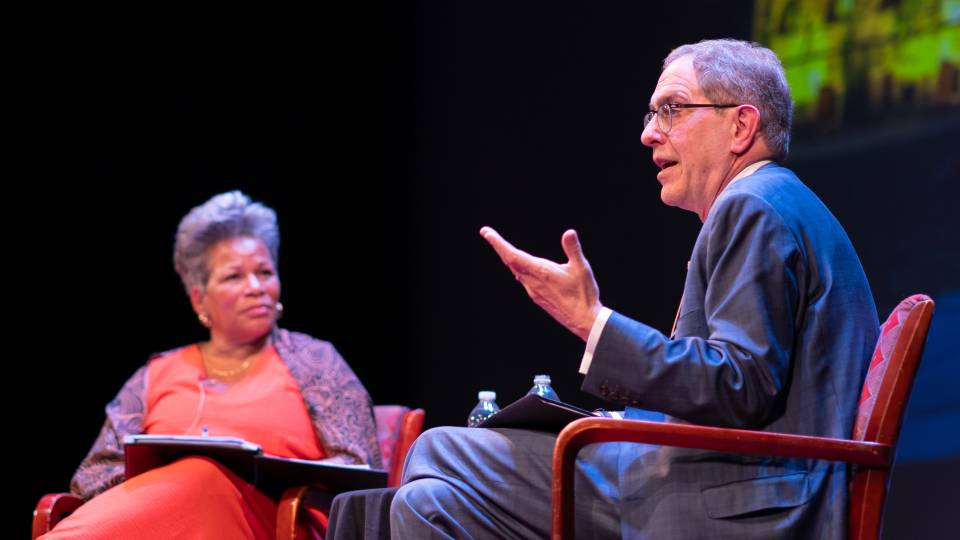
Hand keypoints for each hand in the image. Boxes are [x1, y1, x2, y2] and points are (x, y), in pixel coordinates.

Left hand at [480, 226, 601, 340]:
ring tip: (500, 247)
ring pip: (514, 271)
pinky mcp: (537, 297)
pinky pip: (522, 280)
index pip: (513, 255)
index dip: (498, 243)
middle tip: (486, 233)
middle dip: (498, 246)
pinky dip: (516, 269)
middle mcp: (532, 282)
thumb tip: (568, 232)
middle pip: (509, 261)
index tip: (486, 232)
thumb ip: (573, 249)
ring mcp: (533, 291)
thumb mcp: (581, 268)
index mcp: (541, 272)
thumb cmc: (584, 294)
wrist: (583, 321)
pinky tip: (518, 269)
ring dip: (507, 257)